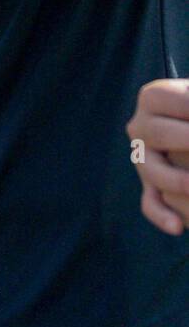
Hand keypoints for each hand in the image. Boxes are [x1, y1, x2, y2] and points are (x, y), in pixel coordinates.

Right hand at [126, 79, 188, 235]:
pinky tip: (179, 227)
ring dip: (178, 181)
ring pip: (152, 172)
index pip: (159, 99)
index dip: (185, 106)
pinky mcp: (153, 187)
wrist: (187, 132)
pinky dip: (162, 215)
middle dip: (187, 140)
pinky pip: (150, 203)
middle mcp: (141, 127)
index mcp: (152, 98)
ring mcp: (144, 159)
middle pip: (155, 133)